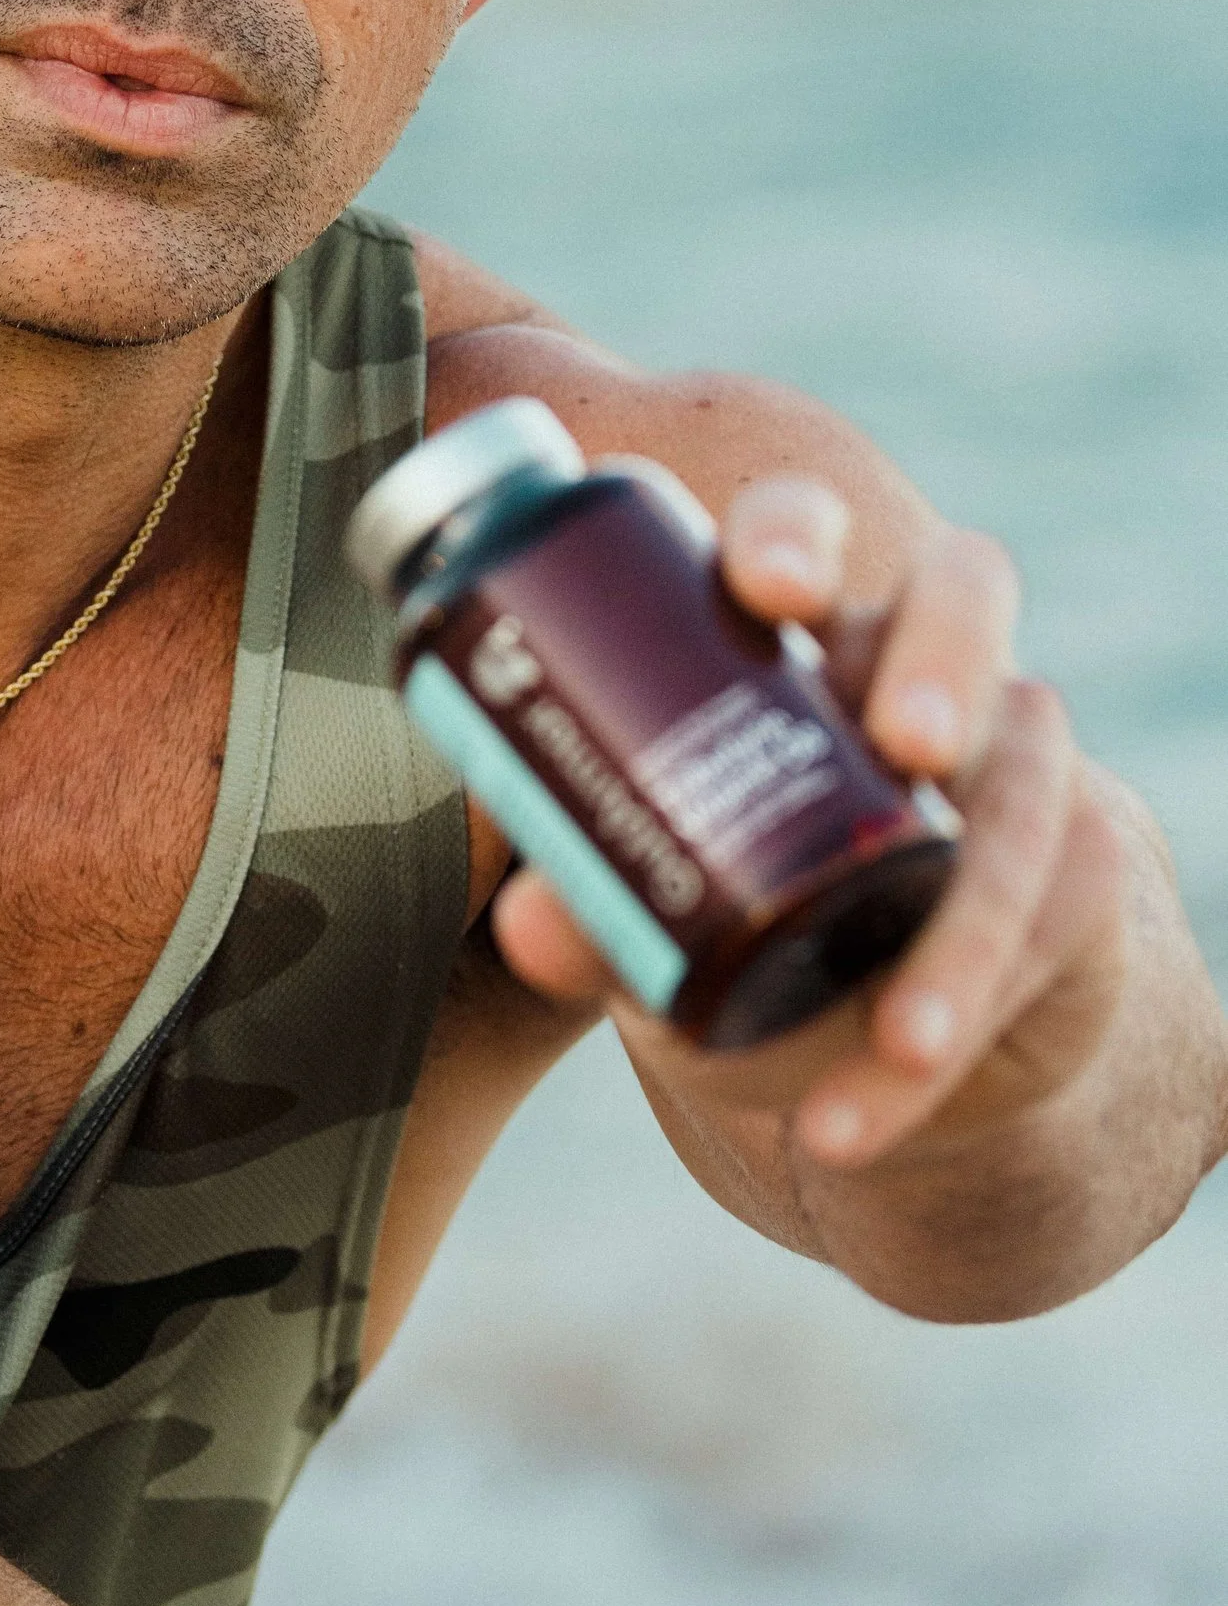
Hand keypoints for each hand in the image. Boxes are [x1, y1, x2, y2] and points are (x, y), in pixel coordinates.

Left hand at [490, 473, 1133, 1170]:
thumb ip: (595, 911)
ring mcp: (1012, 762)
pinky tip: (896, 1075)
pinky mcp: (1078, 863)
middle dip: (942, 654)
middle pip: (964, 596)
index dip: (791, 530)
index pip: (798, 530)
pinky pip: (1047, 919)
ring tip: (906, 1029)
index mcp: (791, 642)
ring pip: (1028, 785)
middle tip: (907, 740)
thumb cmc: (745, 925)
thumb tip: (528, 924)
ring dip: (967, 917)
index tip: (766, 583)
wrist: (874, 1033)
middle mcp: (912, 670)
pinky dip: (962, 1010)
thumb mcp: (662, 924)